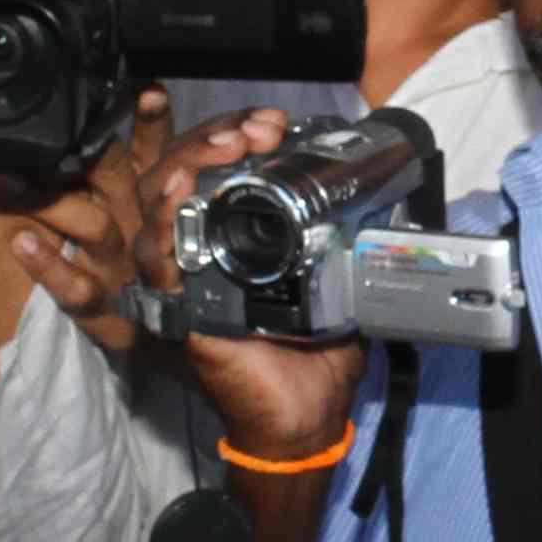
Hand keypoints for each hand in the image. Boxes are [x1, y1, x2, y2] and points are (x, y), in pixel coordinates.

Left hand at [0, 95, 168, 361]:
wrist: (149, 349)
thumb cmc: (125, 269)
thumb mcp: (120, 214)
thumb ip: (103, 168)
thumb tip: (57, 128)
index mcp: (144, 201)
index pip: (157, 152)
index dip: (155, 122)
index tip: (150, 90)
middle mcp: (138, 231)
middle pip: (134, 183)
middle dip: (111, 154)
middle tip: (82, 131)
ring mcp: (121, 272)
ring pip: (98, 229)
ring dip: (58, 202)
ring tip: (14, 179)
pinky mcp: (103, 312)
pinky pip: (77, 290)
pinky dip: (49, 266)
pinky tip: (19, 242)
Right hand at [137, 110, 374, 460]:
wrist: (303, 417)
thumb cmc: (316, 356)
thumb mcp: (339, 281)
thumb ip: (345, 241)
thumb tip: (384, 201)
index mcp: (237, 235)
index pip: (219, 166)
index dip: (240, 133)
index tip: (276, 124)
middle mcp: (203, 248)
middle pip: (183, 170)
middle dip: (216, 137)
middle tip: (257, 131)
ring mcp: (186, 276)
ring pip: (160, 203)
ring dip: (190, 164)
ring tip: (228, 147)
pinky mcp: (179, 309)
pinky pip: (157, 262)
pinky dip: (164, 224)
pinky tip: (180, 195)